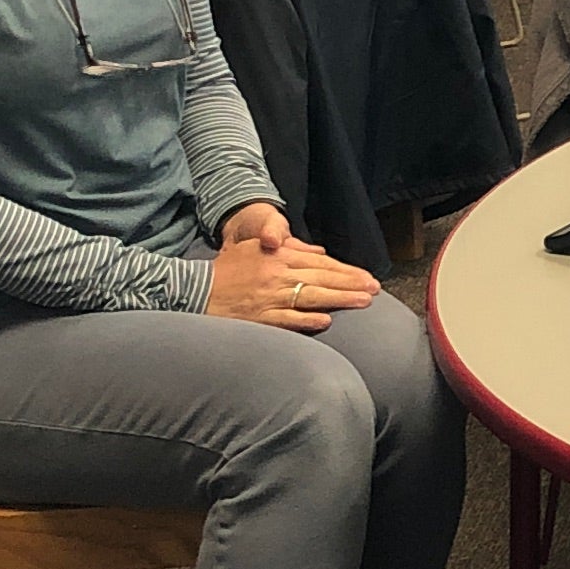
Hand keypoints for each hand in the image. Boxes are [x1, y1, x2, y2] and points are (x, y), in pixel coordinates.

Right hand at [204, 202, 375, 330]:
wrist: (195, 290)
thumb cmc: (227, 270)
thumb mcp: (255, 248)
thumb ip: (289, 248)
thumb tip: (318, 252)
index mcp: (277, 257)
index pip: (320, 263)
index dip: (345, 270)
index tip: (366, 277)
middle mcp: (277, 275)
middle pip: (321, 279)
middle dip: (351, 284)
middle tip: (374, 289)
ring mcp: (269, 297)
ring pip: (311, 297)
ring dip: (339, 299)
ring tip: (362, 302)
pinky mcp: (259, 317)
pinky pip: (288, 319)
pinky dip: (307, 320)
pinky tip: (326, 321)